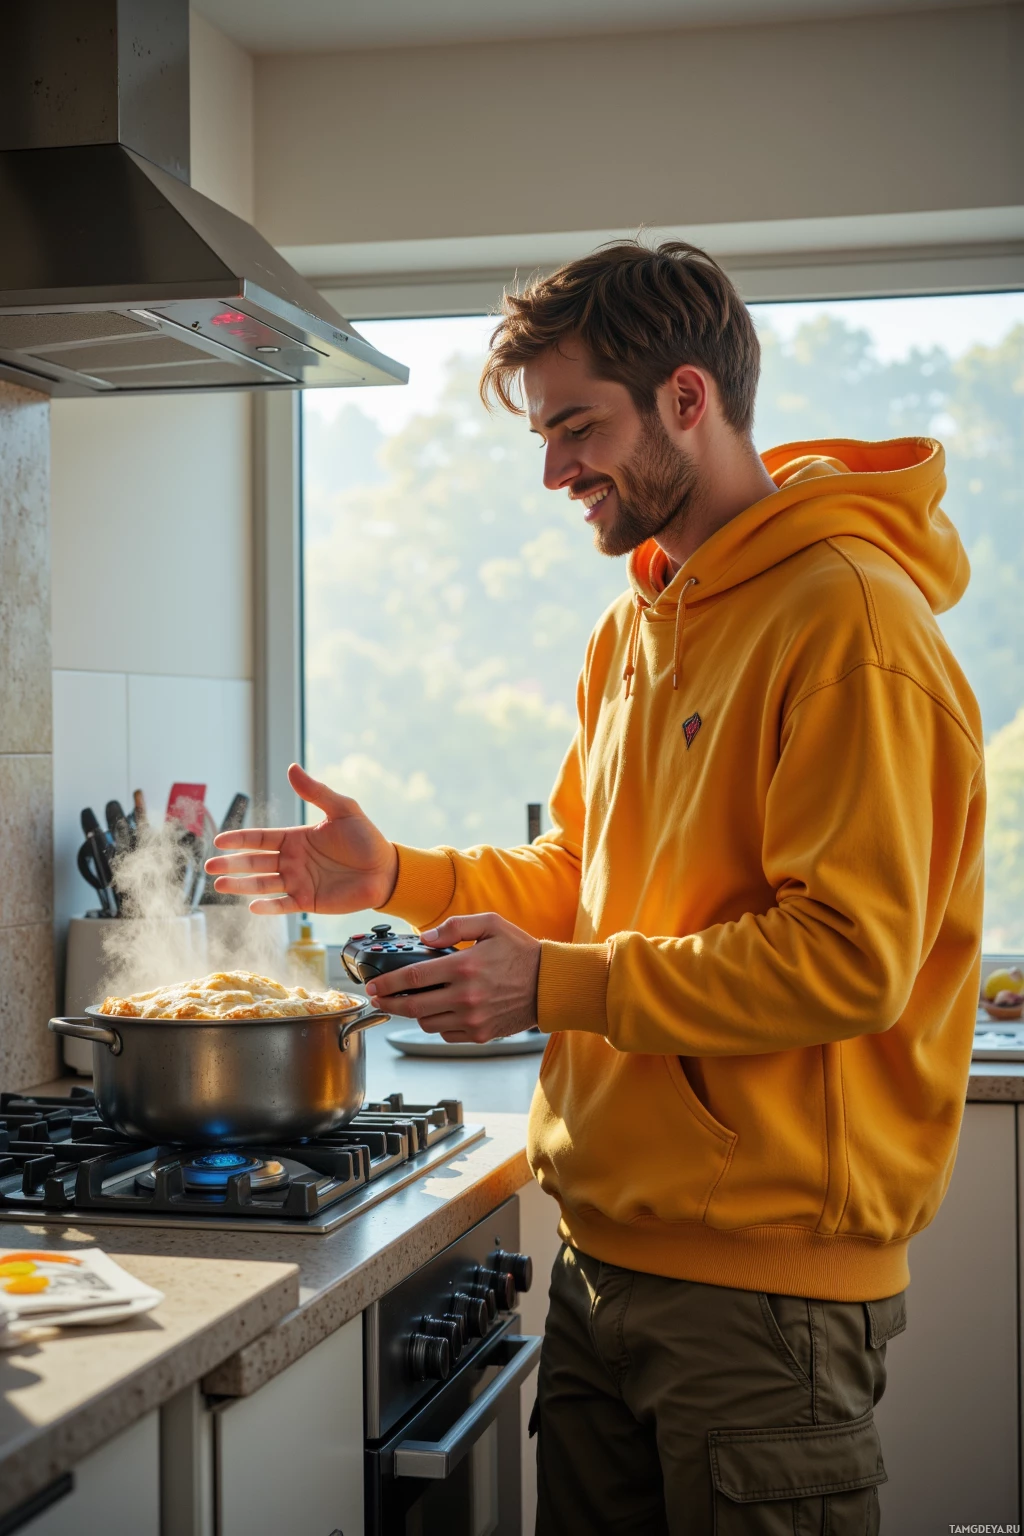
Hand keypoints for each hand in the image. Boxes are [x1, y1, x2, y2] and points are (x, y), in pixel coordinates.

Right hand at [204, 764, 397, 914]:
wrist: (386, 869)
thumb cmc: (366, 838)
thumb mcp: (342, 809)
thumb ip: (316, 792)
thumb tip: (292, 767)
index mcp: (295, 838)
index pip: (260, 838)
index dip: (240, 839)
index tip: (220, 840)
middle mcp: (292, 861)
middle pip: (255, 862)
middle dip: (232, 864)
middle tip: (210, 865)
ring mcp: (298, 882)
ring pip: (263, 884)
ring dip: (241, 885)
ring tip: (219, 884)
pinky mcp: (308, 901)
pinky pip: (284, 904)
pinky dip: (268, 906)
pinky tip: (252, 905)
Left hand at [367, 913, 541, 1043]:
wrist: (550, 984)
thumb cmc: (522, 952)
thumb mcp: (491, 924)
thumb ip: (455, 926)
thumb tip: (426, 938)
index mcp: (464, 966)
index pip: (412, 977)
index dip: (386, 983)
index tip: (373, 985)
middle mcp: (466, 996)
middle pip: (412, 1007)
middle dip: (388, 1003)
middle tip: (378, 999)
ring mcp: (473, 1019)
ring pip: (427, 1023)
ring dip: (414, 1013)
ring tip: (413, 1001)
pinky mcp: (480, 1034)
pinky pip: (445, 1034)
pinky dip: (437, 1024)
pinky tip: (441, 1010)